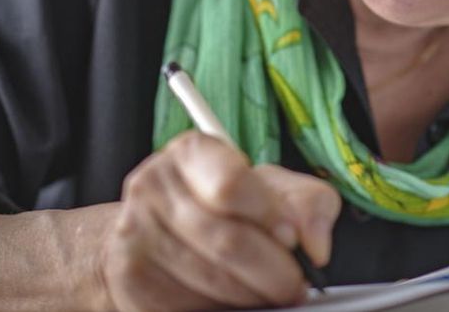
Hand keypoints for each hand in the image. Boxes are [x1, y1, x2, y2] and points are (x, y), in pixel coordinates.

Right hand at [100, 131, 341, 310]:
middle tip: (293, 282)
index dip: (271, 218)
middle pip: (227, 241)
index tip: (292, 238)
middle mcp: (154, 185)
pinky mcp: (131, 279)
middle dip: (274, 272)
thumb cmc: (221, 203)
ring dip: (252, 295)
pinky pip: (189, 306)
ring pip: (211, 280)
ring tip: (265, 289)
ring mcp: (135, 233)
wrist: (153, 229)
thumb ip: (308, 202)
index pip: (231, 186)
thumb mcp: (271, 188)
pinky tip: (230, 296)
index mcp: (192, 152)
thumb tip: (316, 244)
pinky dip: (222, 307)